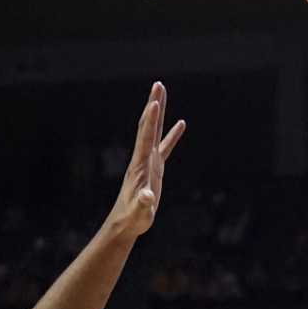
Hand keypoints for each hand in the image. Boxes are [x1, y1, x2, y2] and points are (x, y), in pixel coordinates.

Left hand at [107, 82, 185, 238]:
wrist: (126, 223)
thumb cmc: (133, 219)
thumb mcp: (140, 213)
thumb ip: (144, 204)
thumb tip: (148, 197)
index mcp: (140, 165)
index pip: (146, 138)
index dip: (151, 120)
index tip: (155, 102)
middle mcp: (143, 158)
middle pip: (148, 126)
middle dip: (154, 105)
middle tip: (158, 85)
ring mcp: (148, 162)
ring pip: (155, 131)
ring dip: (160, 112)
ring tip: (163, 93)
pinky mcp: (154, 168)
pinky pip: (165, 147)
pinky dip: (172, 135)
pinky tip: (181, 124)